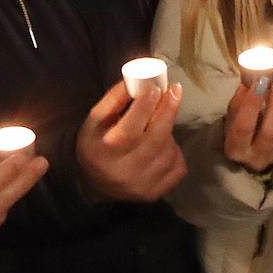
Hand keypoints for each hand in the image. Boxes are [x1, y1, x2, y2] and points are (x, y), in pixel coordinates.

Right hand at [77, 80, 185, 202]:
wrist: (95, 185)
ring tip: (156, 126)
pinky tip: (162, 148)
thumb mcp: (95, 120)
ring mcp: (143, 185)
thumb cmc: (96, 145)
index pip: (130, 128)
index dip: (145, 106)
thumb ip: (114, 99)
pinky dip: (174, 152)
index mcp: (105, 152)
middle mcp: (124, 172)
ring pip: (169, 150)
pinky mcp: (156, 193)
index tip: (155, 87)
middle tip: (175, 90)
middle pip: (156, 138)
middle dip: (168, 110)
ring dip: (168, 131)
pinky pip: (178, 166)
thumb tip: (138, 78)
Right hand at [223, 67, 272, 172]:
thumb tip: (253, 78)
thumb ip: (240, 101)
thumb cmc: (238, 131)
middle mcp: (259, 157)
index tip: (259, 81)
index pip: (244, 127)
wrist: (253, 152)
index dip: (252, 103)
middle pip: (271, 130)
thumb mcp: (231, 118)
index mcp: (237, 150)